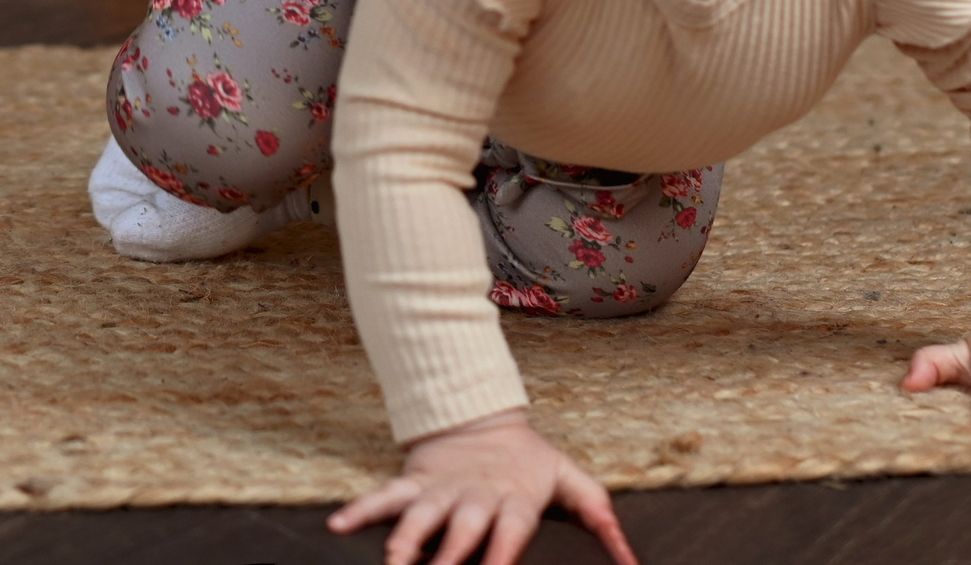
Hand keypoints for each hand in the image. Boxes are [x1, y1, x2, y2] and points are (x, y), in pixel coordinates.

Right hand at [328, 411, 637, 564]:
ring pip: (418, 517)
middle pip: (460, 529)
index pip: (509, 529)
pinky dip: (359, 509)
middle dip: (449, 557)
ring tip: (391, 562)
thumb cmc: (530, 463)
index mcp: (512, 500)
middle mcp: (473, 497)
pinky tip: (336, 525)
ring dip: (403, 541)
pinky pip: (383, 497)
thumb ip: (600, 518)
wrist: (481, 420)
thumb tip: (633, 562)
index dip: (502, 552)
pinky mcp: (412, 483)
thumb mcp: (570, 481)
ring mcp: (439, 490)